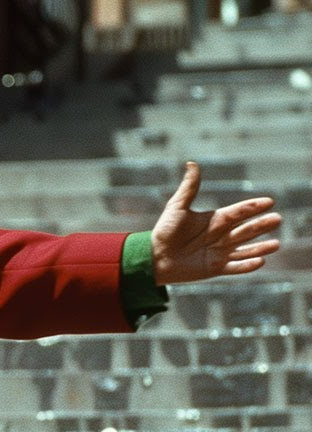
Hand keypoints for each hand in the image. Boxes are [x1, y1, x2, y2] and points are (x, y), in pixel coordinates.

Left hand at [151, 162, 281, 284]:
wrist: (154, 256)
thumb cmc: (165, 231)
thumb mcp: (177, 207)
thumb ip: (189, 188)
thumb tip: (192, 163)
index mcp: (216, 219)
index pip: (239, 212)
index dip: (253, 207)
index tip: (269, 201)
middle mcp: (222, 235)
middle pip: (246, 229)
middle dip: (262, 225)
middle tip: (277, 219)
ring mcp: (221, 252)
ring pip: (246, 249)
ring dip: (261, 247)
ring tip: (276, 244)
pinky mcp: (216, 268)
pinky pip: (235, 267)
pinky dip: (247, 265)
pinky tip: (260, 261)